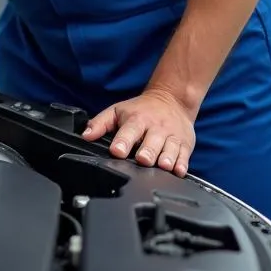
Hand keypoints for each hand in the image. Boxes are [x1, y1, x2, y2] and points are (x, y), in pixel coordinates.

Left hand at [81, 88, 195, 175]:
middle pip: (152, 142)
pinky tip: (179, 170)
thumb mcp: (118, 111)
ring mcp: (172, 136)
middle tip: (142, 159)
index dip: (123, 141)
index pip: (129, 130)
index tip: (117, 151)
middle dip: (147, 151)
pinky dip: (182, 164)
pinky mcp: (185, 145)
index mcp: (137, 119)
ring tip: (162, 165)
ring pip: (170, 150)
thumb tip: (85, 136)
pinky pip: (185, 156)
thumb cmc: (141, 110)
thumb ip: (100, 123)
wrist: (172, 100)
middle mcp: (155, 128)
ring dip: (166, 159)